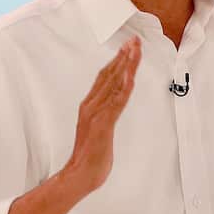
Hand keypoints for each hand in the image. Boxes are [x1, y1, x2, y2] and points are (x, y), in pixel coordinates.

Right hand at [62, 36, 140, 194]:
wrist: (80, 174)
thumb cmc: (90, 156)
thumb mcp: (98, 130)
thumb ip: (103, 117)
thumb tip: (111, 109)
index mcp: (89, 105)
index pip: (104, 77)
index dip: (116, 60)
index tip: (127, 46)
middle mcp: (91, 105)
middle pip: (109, 74)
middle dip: (123, 56)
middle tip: (133, 39)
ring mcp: (96, 113)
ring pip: (114, 83)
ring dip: (125, 65)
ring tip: (134, 49)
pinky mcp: (103, 124)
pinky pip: (116, 102)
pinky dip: (123, 88)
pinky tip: (130, 76)